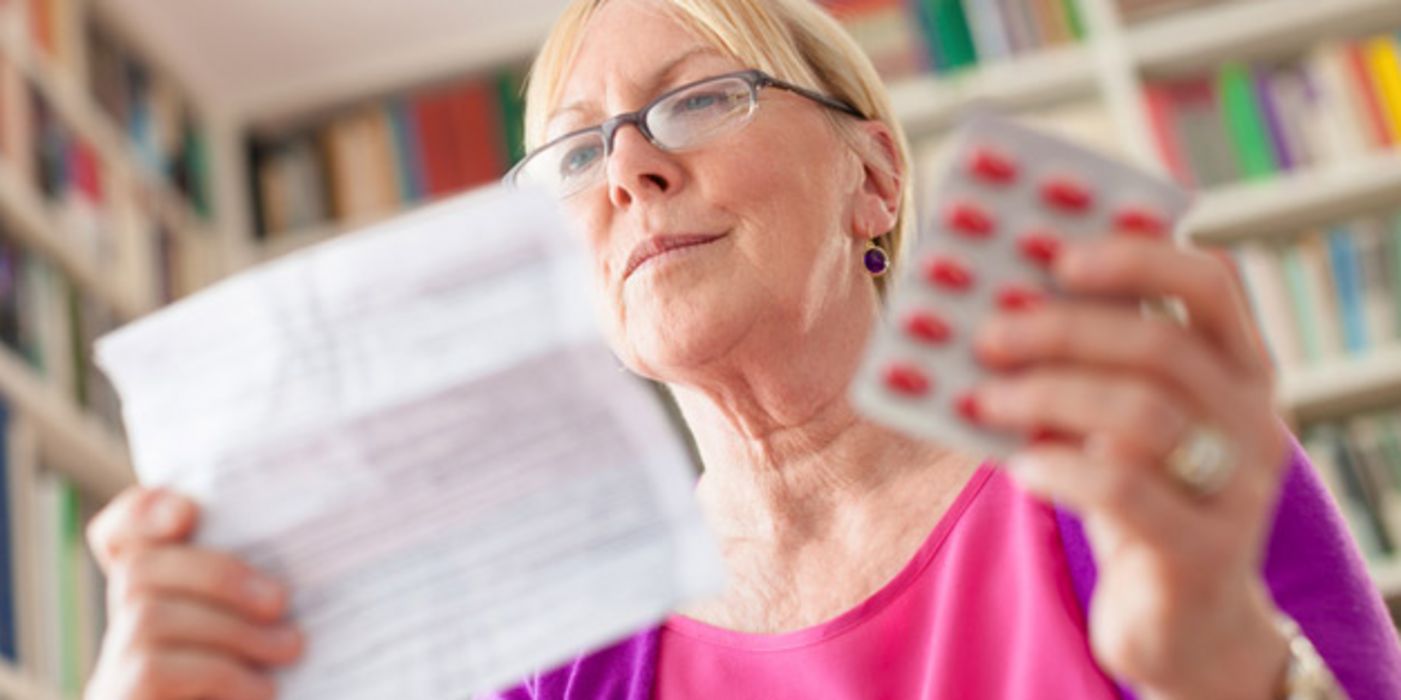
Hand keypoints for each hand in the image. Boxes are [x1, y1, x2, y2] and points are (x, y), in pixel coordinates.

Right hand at [85, 487, 303, 699]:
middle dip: (217, 573)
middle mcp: (125, 642)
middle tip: (283, 602)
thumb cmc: (270, 694)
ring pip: (147, 617)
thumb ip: (267, 611)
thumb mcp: (271, 647)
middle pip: (140, 570)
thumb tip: (301, 580)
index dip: (139, 513)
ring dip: (229, 627)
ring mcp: (115, 681)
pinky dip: (217, 673)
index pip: (121, 542)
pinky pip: (154, 669)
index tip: (187, 511)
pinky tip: (260, 693)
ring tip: (289, 649)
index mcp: (163, 613)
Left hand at [970, 235, 1291, 698]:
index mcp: (1238, 368)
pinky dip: (1060, 468)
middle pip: (1161, 347)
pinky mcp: (1203, 552)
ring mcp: (1236, 489)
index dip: (1137, 255)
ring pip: (1142, 416)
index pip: (1211, 283)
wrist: (1181, 622)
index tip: (1057, 249)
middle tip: (988, 331)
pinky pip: (1125, 492)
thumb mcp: (1119, 423)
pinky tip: (1018, 466)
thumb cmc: (1137, 498)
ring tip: (982, 395)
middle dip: (1063, 329)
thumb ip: (1084, 367)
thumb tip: (991, 302)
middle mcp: (1252, 419)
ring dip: (1048, 397)